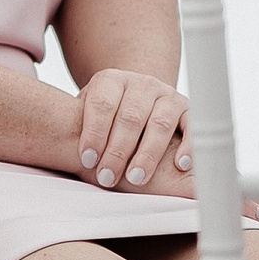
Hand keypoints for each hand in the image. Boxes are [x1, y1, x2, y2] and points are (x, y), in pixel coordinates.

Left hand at [75, 69, 188, 193]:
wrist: (140, 94)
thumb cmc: (107, 112)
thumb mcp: (88, 109)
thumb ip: (79, 124)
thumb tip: (65, 154)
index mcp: (111, 80)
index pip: (101, 104)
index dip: (94, 133)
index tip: (87, 160)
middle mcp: (142, 83)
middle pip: (129, 118)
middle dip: (117, 151)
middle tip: (107, 178)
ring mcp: (167, 95)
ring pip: (159, 125)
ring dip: (147, 154)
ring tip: (135, 179)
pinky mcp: (189, 109)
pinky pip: (194, 127)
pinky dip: (188, 146)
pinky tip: (179, 165)